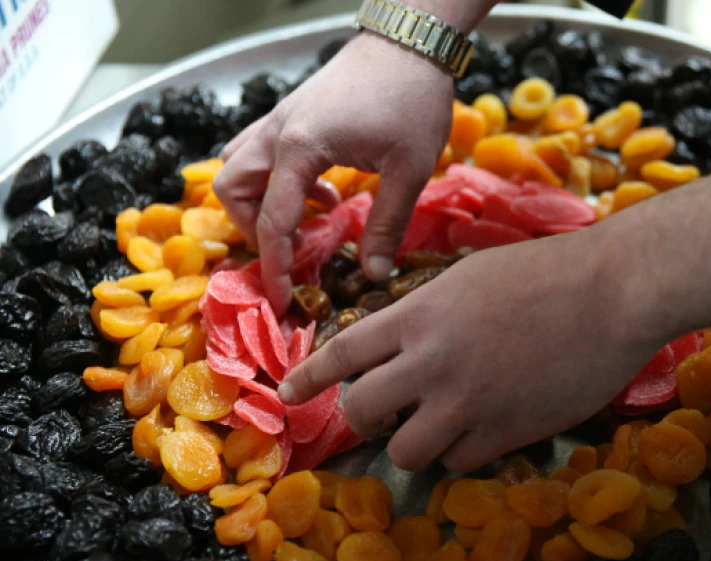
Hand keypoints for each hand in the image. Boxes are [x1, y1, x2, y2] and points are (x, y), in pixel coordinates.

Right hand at [213, 33, 453, 314]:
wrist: (411, 41)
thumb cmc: (412, 99)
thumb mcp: (410, 169)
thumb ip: (388, 224)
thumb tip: (374, 274)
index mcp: (301, 148)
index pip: (272, 221)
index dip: (275, 266)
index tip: (281, 301)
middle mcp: (278, 132)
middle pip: (231, 189)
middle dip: (253, 228)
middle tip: (293, 249)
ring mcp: (281, 118)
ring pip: (238, 167)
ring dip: (261, 201)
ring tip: (312, 217)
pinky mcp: (293, 113)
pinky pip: (261, 152)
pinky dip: (277, 180)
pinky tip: (323, 190)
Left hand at [277, 170, 710, 471]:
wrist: (612, 291)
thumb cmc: (546, 271)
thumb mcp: (471, 276)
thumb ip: (428, 312)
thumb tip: (403, 340)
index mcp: (419, 315)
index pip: (343, 353)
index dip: (308, 376)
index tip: (289, 394)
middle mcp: (432, 363)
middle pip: (362, 410)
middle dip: (363, 415)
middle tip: (380, 411)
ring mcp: (468, 402)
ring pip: (407, 451)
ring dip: (415, 440)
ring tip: (439, 422)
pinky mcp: (506, 431)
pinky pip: (460, 460)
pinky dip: (462, 450)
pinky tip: (483, 426)